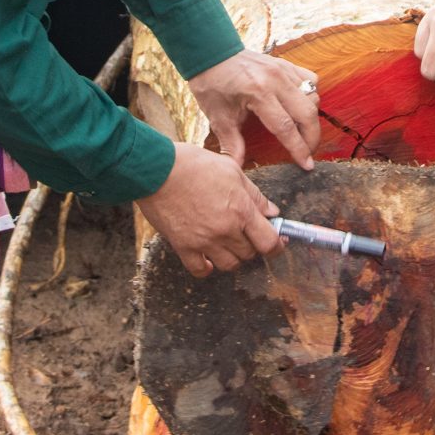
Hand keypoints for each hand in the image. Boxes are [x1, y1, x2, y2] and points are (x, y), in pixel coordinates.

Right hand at [138, 141, 281, 275]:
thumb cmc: (193, 164)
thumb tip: (272, 212)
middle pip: (250, 254)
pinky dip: (206, 268)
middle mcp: (225, 230)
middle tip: (247, 234)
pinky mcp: (183, 246)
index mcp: (241, 210)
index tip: (277, 244)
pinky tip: (208, 259)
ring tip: (228, 244)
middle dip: (252, 246)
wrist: (156, 169)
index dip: (277, 246)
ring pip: (229, 265)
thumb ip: (255, 195)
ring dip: (232, 257)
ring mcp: (204, 241)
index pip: (269, 241)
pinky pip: (200, 270)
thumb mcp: (232, 170)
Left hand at [187, 49, 320, 168]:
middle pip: (308, 113)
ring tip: (303, 132)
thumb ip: (232, 144)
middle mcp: (276, 80)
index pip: (286, 128)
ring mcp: (283, 69)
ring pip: (313, 96)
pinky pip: (310, 80)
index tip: (307, 165)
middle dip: (312, 137)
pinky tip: (301, 106)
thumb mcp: (218, 117)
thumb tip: (236, 168)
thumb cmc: (212, 84)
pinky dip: (311, 94)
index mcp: (258, 94)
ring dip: (311, 117)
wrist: (210, 52)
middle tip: (309, 152)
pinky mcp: (285, 64)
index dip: (299, 149)